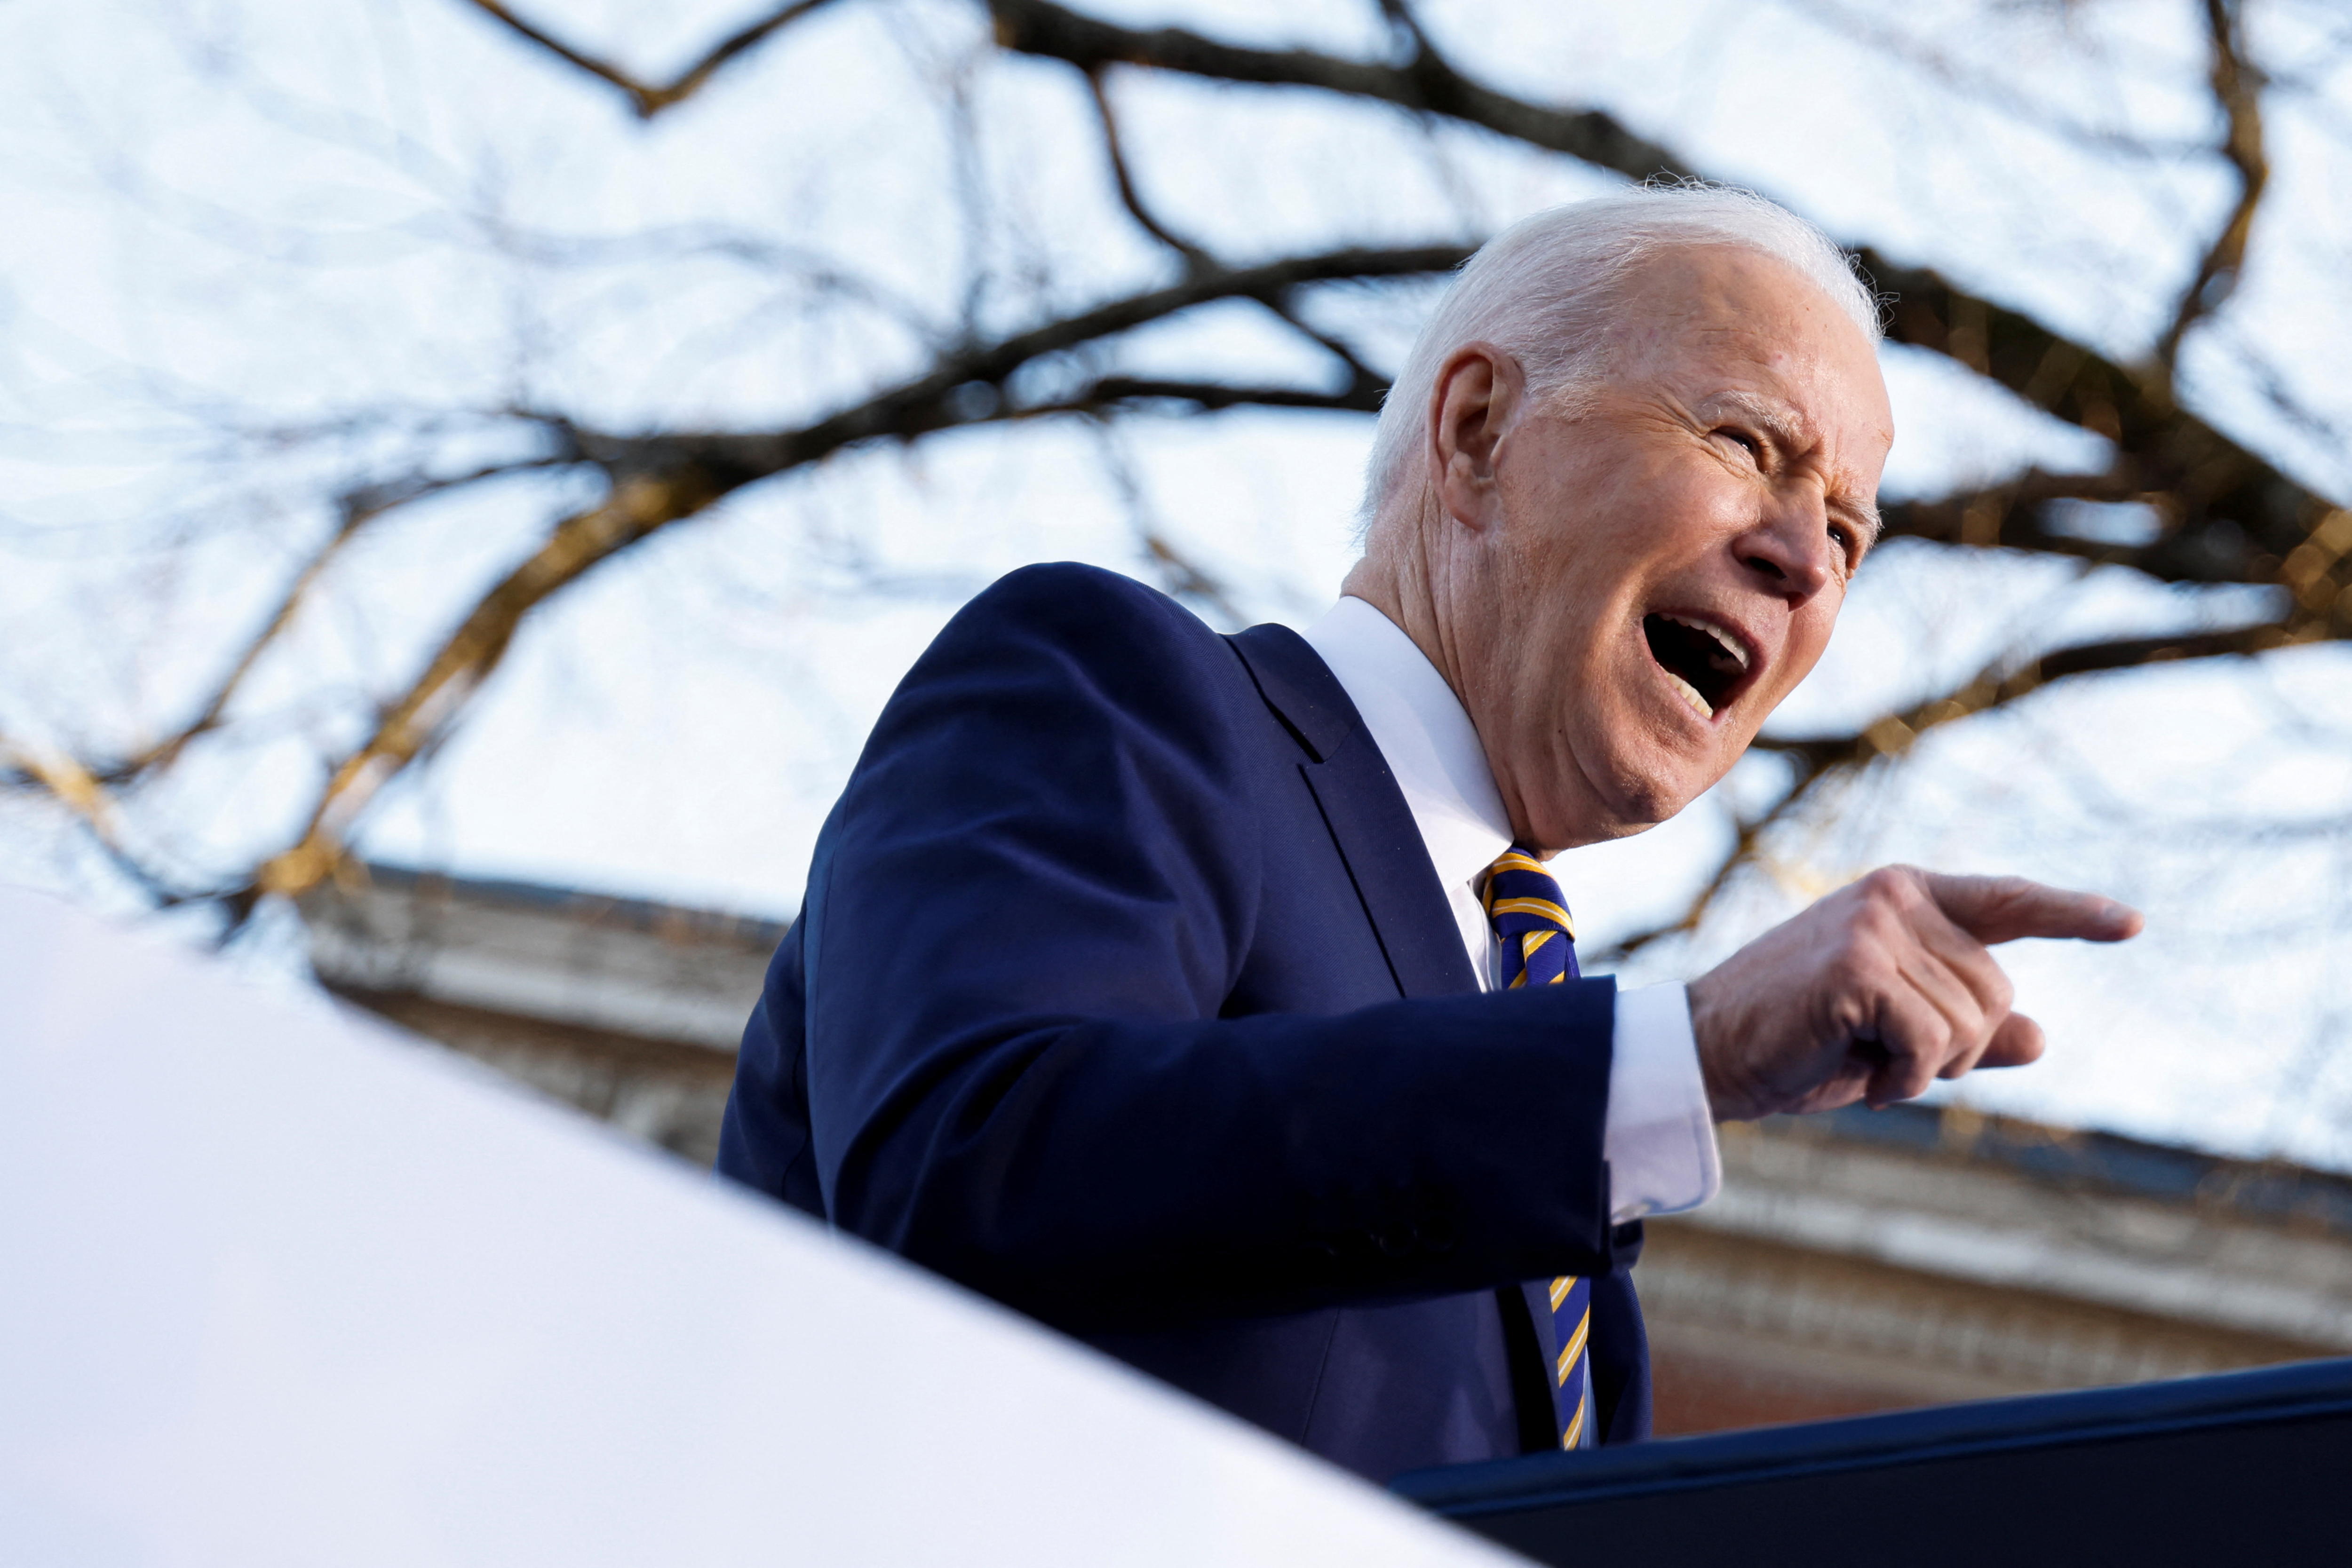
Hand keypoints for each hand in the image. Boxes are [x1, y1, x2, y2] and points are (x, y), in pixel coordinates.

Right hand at [1686, 866, 2141, 1120]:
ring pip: (1971, 1024)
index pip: (2006, 902)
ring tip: (1860, 1058)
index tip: (2130, 925)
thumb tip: (2043, 1038)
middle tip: (1879, 1054)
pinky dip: (1906, 1078)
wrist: (1709, 1053)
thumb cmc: (1796, 1041)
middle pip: (1998, 991)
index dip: (2072, 914)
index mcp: (1905, 897)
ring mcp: (1877, 925)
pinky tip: (1860, 1074)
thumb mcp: (1892, 1035)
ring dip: (1925, 1068)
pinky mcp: (1859, 966)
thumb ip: (1965, 1031)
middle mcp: (1896, 896)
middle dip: (1954, 1046)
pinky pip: (1934, 1043)